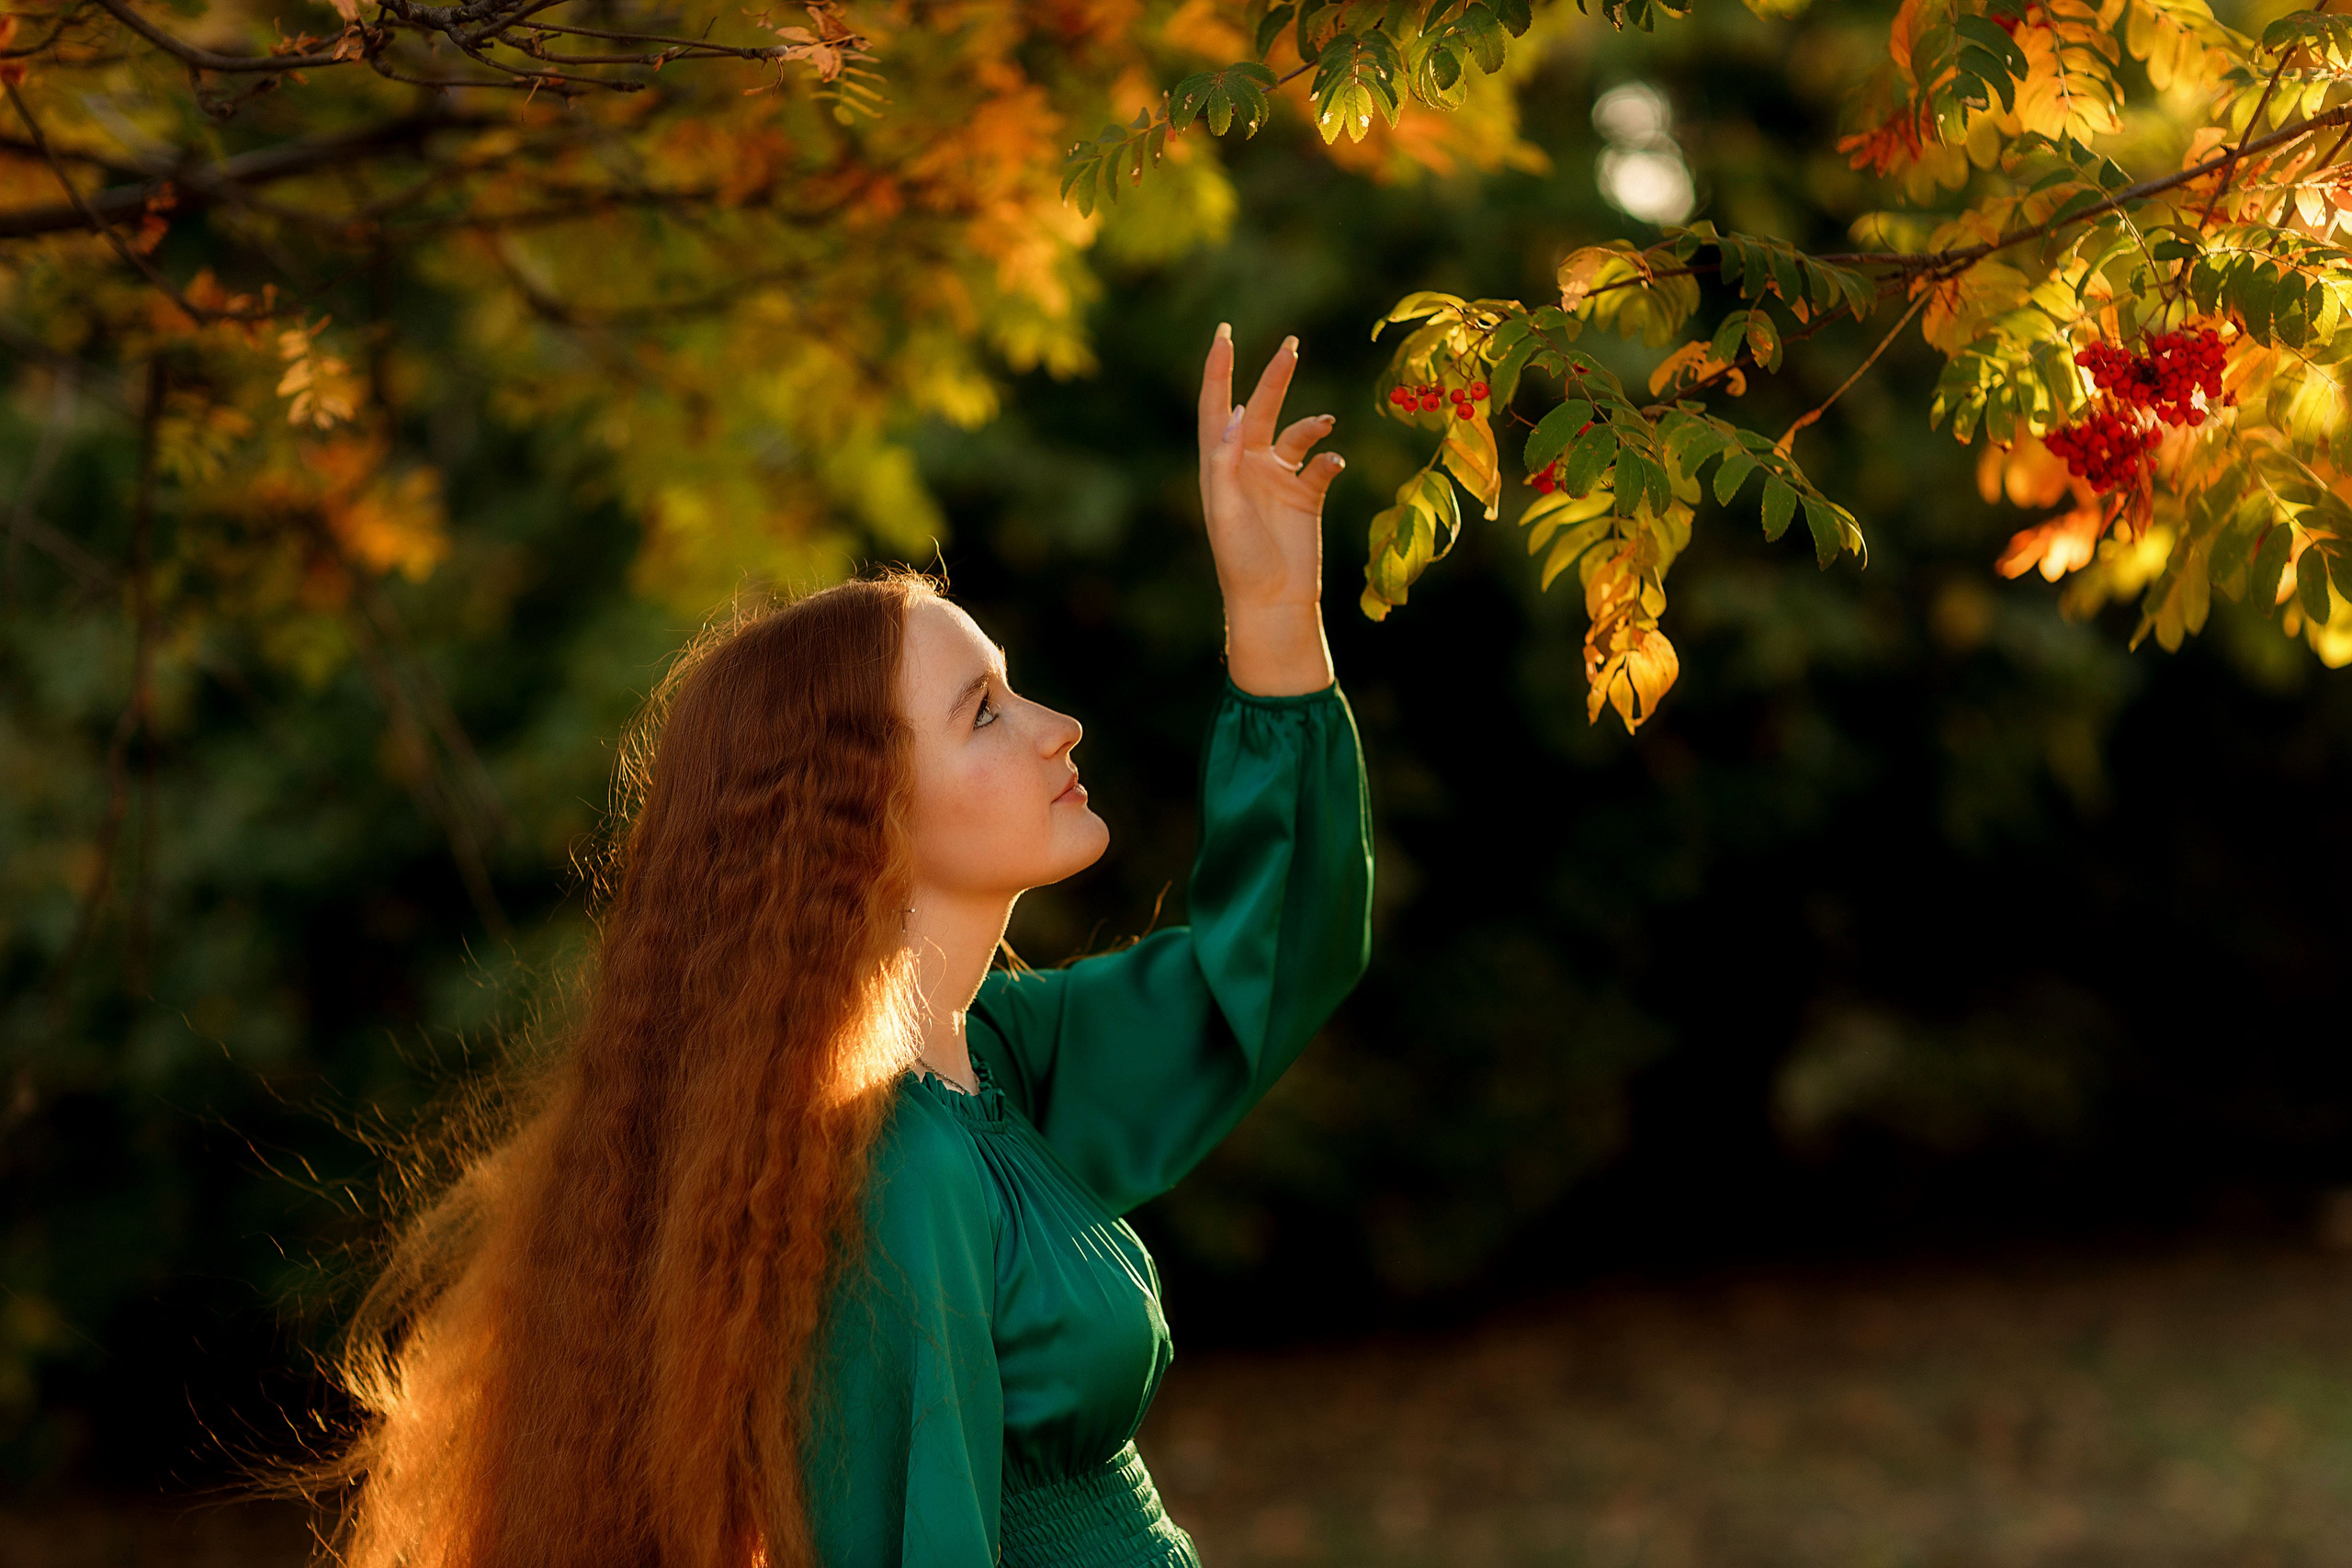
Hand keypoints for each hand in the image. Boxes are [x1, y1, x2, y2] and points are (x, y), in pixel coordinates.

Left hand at [1197, 324, 1342, 694]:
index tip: (1224, 334)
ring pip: (1296, 432)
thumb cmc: (1240, 559)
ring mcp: (1279, 478)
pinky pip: (1321, 464)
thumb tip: (1234, 414)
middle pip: (1259, 408)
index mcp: (1220, 466)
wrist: (1273, 600)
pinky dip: (1330, 458)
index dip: (1218, 370)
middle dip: (1273, 377)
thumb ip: (1226, 461)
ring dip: (1311, 423)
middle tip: (1290, 344)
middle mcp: (1248, 465)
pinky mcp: (1307, 495)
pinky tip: (1333, 464)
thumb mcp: (1225, 509)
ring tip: (1323, 423)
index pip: (1216, 407)